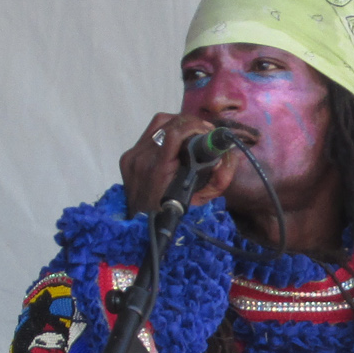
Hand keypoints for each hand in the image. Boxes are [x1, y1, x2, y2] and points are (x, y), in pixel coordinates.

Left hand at [119, 113, 243, 215]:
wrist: (142, 228)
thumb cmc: (174, 216)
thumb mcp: (202, 202)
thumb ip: (218, 180)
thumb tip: (224, 157)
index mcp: (158, 170)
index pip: (175, 133)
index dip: (196, 127)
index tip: (209, 132)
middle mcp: (142, 159)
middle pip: (169, 123)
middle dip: (191, 123)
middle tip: (205, 132)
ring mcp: (132, 157)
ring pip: (159, 124)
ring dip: (178, 124)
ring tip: (192, 134)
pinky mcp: (128, 156)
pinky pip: (150, 133)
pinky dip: (166, 132)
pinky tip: (175, 142)